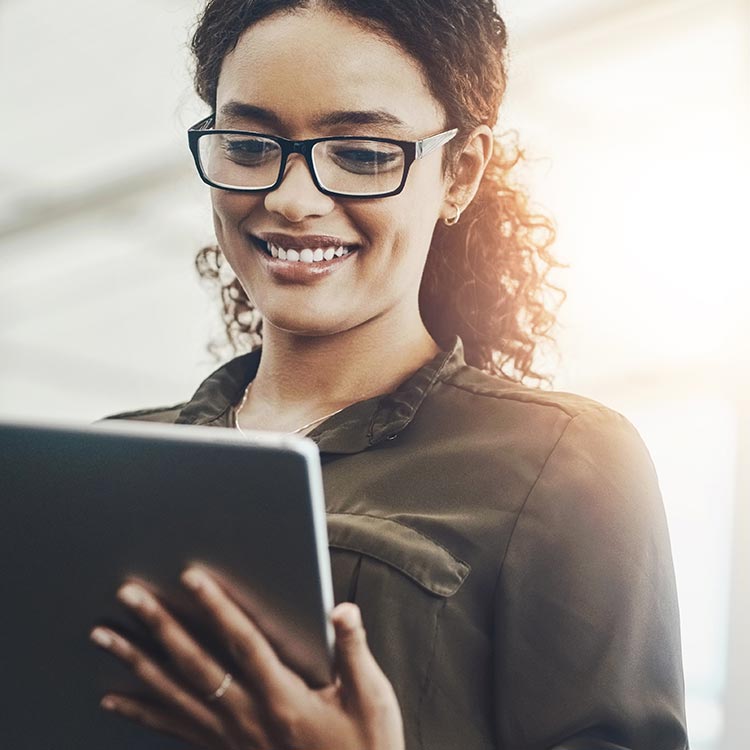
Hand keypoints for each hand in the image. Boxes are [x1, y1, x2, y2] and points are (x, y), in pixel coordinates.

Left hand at [90, 567, 403, 749]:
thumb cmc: (364, 747)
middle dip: (158, 625)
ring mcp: (229, 735)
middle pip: (193, 664)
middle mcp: (247, 716)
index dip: (217, 608)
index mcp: (282, 698)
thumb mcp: (371, 698)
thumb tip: (341, 609)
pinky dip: (140, 712)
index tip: (191, 577)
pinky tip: (113, 699)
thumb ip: (353, 650)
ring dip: (134, 662)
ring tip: (103, 636)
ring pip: (172, 694)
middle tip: (127, 594)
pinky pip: (173, 729)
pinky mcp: (222, 748)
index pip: (243, 642)